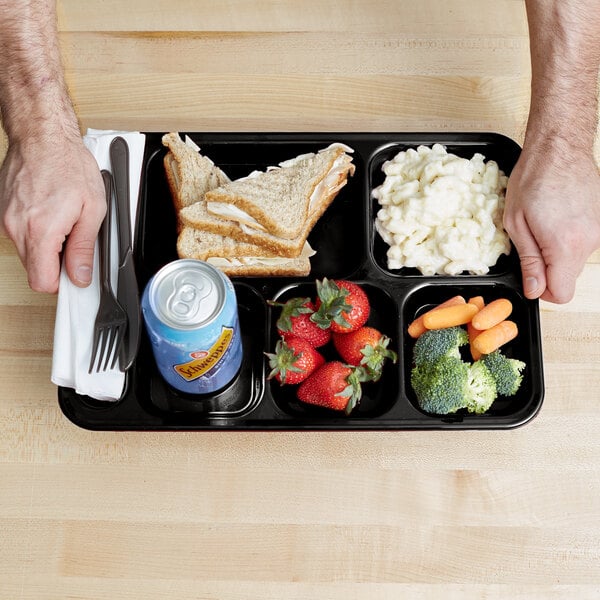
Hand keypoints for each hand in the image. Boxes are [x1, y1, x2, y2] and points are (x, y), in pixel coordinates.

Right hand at [0, 134, 105, 292]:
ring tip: (64, 222)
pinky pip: (20, 235)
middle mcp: (17, 228)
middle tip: (74, 242)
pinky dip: (36, 232)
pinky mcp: (3, 212)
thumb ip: (84, 248)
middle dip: (55, 264)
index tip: (73, 276)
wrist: (42, 136)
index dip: (60, 283)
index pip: (42, 282)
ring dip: (47, 247)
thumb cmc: (68, 164)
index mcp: (41, 231)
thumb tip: (81, 276)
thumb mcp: (93, 209)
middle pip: (34, 269)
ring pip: (28, 253)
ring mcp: (6, 219)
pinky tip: (51, 213)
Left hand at [503, 145, 599, 303]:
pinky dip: (569, 237)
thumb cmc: (532, 180)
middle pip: (568, 277)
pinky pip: (583, 242)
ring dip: (557, 251)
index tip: (530, 276)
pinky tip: (557, 216)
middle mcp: (589, 241)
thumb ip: (528, 261)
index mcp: (565, 246)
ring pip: (575, 259)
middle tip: (531, 241)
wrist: (559, 148)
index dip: (541, 290)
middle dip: (547, 268)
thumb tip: (533, 290)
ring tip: (543, 223)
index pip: (561, 293)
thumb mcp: (516, 224)